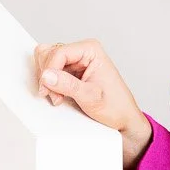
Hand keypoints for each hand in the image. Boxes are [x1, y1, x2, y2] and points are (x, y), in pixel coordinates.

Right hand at [31, 38, 152, 168]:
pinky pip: (51, 72)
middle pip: (49, 54)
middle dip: (47, 75)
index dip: (48, 70)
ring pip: (47, 62)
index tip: (47, 89)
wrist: (123, 119)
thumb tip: (47, 75)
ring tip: (58, 96)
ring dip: (48, 80)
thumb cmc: (115, 107)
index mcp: (91, 50)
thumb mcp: (90, 97)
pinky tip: (59, 95)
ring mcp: (76, 61)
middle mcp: (83, 52)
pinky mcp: (71, 72)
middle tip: (54, 95)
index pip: (59, 52)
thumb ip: (68, 85)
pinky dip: (50, 84)